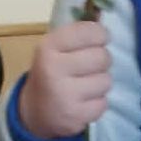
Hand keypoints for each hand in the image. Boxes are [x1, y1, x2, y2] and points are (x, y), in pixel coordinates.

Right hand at [18, 19, 109, 140]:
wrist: (34, 112)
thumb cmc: (51, 73)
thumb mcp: (55, 49)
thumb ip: (78, 35)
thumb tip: (105, 24)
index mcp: (49, 46)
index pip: (89, 31)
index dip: (100, 35)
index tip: (99, 40)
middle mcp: (54, 69)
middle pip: (102, 57)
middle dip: (101, 61)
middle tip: (90, 67)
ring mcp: (64, 94)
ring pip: (106, 81)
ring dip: (100, 83)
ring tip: (85, 86)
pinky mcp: (75, 116)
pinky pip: (103, 103)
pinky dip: (97, 103)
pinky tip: (84, 102)